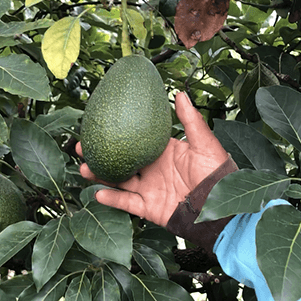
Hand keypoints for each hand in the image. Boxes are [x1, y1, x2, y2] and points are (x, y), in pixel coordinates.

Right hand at [76, 92, 228, 226]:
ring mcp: (149, 189)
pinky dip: (112, 200)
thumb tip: (179, 93)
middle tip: (81, 147)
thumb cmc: (216, 173)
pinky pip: (127, 203)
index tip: (97, 124)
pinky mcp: (149, 208)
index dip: (117, 133)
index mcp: (163, 153)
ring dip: (100, 175)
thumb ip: (189, 120)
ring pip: (118, 181)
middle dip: (100, 154)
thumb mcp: (204, 143)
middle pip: (121, 160)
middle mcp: (152, 170)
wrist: (220, 208)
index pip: (135, 140)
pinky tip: (98, 193)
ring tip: (84, 168)